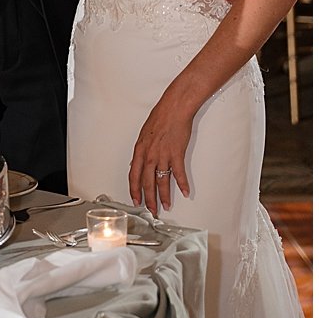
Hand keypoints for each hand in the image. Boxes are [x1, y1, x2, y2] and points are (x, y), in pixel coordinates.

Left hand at [128, 95, 192, 215]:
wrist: (175, 108)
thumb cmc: (161, 117)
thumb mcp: (145, 134)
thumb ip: (142, 150)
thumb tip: (139, 162)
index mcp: (140, 150)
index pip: (134, 176)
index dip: (134, 190)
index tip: (136, 200)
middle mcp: (150, 155)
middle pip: (147, 183)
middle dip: (149, 199)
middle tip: (152, 209)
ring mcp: (163, 155)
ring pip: (162, 181)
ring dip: (164, 195)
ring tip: (166, 205)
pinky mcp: (177, 154)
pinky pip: (179, 173)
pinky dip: (183, 184)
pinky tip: (185, 191)